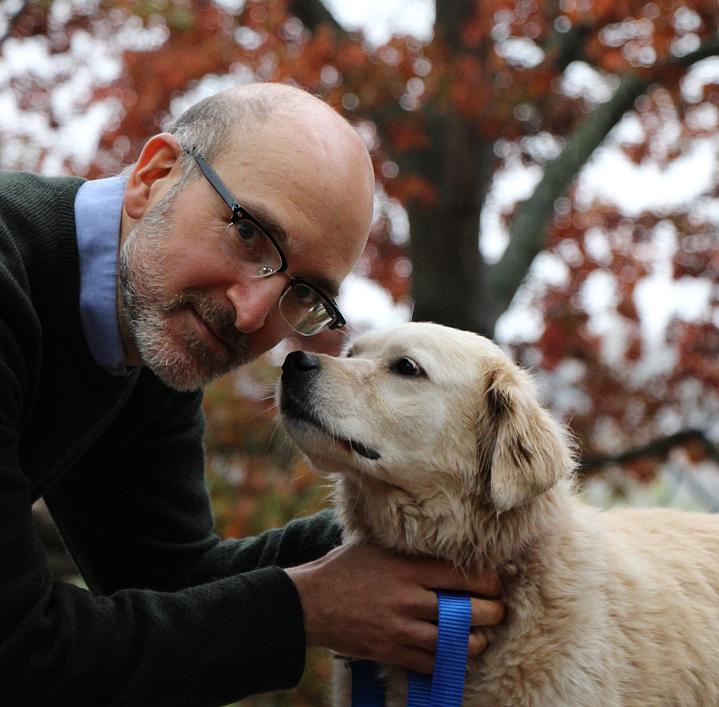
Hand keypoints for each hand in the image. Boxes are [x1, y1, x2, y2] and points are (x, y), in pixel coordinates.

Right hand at [285, 543, 504, 673]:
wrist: (310, 602)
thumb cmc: (345, 567)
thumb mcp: (378, 548)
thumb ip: (411, 551)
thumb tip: (446, 547)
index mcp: (407, 568)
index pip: (464, 575)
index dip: (490, 580)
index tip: (498, 581)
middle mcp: (408, 599)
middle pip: (468, 611)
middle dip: (493, 612)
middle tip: (499, 610)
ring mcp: (400, 629)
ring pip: (455, 643)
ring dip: (476, 641)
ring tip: (482, 636)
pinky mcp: (391, 652)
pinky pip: (432, 663)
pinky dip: (449, 661)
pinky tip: (455, 654)